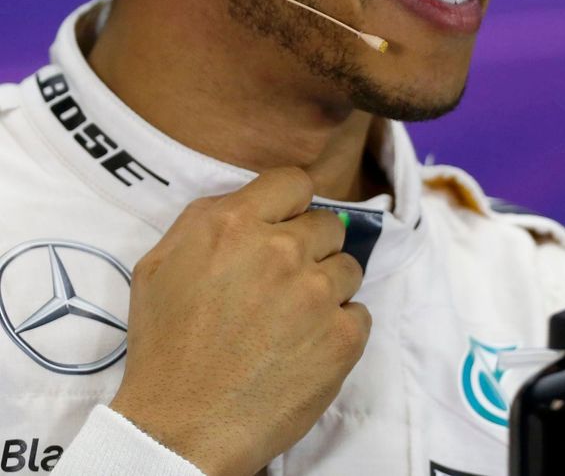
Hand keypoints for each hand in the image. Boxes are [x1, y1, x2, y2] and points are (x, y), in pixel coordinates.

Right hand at [110, 167, 370, 475]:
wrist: (181, 429)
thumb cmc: (164, 346)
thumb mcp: (160, 262)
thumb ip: (206, 218)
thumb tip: (248, 203)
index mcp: (236, 223)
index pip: (294, 180)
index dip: (290, 204)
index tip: (283, 226)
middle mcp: (282, 249)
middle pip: (326, 224)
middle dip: (309, 248)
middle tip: (283, 283)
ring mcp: (317, 293)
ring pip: (347, 268)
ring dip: (327, 288)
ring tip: (294, 321)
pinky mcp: (343, 337)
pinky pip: (359, 313)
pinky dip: (339, 329)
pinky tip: (307, 348)